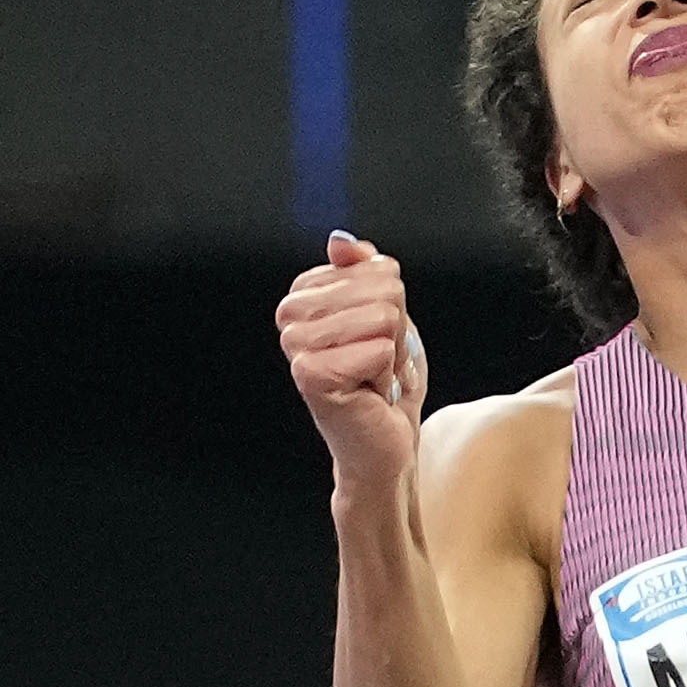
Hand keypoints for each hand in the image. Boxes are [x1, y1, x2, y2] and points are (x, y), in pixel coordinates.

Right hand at [275, 230, 429, 489]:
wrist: (384, 445)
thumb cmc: (384, 383)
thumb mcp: (384, 314)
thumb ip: (364, 271)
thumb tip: (340, 241)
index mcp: (305, 295)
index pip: (374, 268)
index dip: (391, 307)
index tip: (374, 341)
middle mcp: (291, 316)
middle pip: (382, 289)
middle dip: (395, 331)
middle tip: (378, 363)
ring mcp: (296, 345)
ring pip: (382, 317)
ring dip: (392, 354)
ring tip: (374, 377)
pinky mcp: (311, 374)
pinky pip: (378, 350)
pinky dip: (387, 376)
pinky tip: (370, 394)